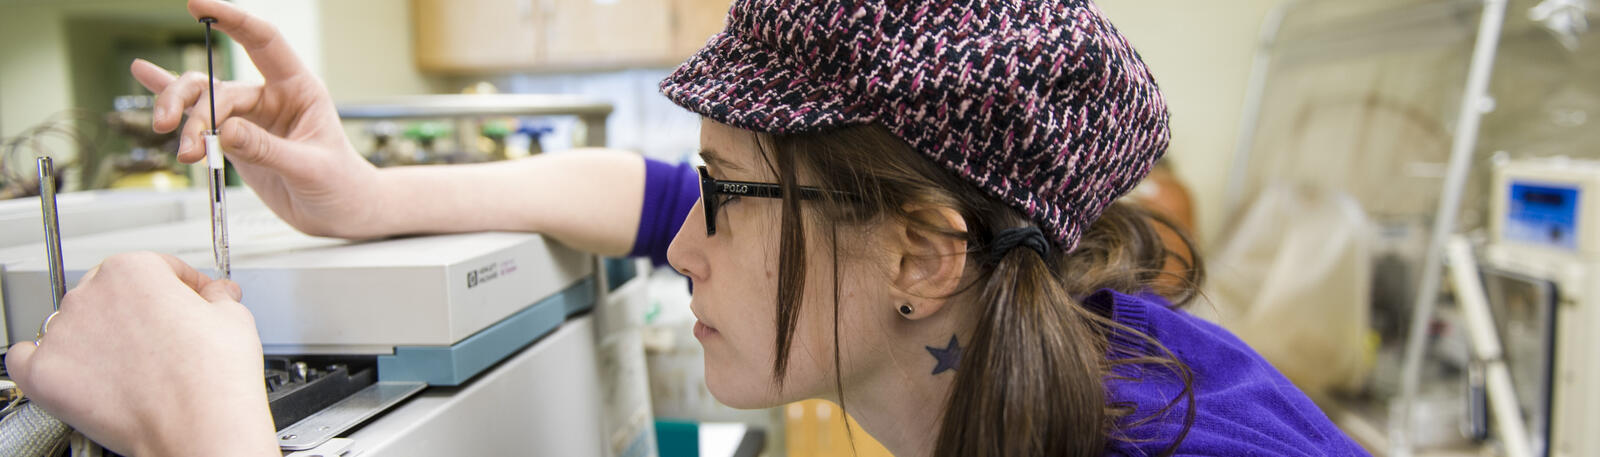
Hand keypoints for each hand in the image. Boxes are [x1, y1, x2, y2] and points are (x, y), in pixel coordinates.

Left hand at [5, 252, 277, 456]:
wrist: (199, 426)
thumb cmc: (214, 377)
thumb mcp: (234, 318)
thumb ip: (219, 296)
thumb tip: (217, 295)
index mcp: (134, 270)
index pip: (154, 267)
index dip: (179, 286)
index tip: (188, 300)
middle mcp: (90, 294)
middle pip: (108, 292)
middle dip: (134, 311)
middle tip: (159, 338)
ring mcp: (61, 334)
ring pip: (71, 324)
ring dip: (94, 336)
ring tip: (128, 365)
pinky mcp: (43, 373)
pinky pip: (27, 357)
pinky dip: (47, 361)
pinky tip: (75, 370)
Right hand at [131, 0, 383, 238]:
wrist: (339, 213)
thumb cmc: (340, 184)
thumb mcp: (310, 168)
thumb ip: (268, 150)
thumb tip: (225, 132)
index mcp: (299, 88)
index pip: (264, 41)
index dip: (233, 20)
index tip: (198, 6)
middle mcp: (271, 95)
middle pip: (220, 86)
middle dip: (198, 112)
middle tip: (190, 143)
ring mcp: (250, 117)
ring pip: (203, 101)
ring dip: (184, 121)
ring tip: (183, 152)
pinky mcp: (235, 139)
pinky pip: (198, 115)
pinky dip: (172, 98)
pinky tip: (145, 74)